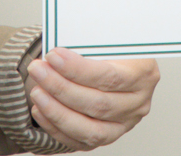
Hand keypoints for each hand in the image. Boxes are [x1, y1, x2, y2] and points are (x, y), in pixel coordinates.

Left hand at [26, 47, 158, 148]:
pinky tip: (41, 109)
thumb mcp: (108, 38)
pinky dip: (56, 127)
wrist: (119, 64)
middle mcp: (138, 103)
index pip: (110, 76)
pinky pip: (80, 141)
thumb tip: (59, 46)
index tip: (53, 56)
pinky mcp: (108, 136)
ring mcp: (124, 124)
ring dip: (57, 111)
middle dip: (61, 87)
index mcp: (143, 73)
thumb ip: (89, 43)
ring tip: (37, 92)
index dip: (78, 69)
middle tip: (38, 70)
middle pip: (98, 103)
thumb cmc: (111, 48)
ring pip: (90, 129)